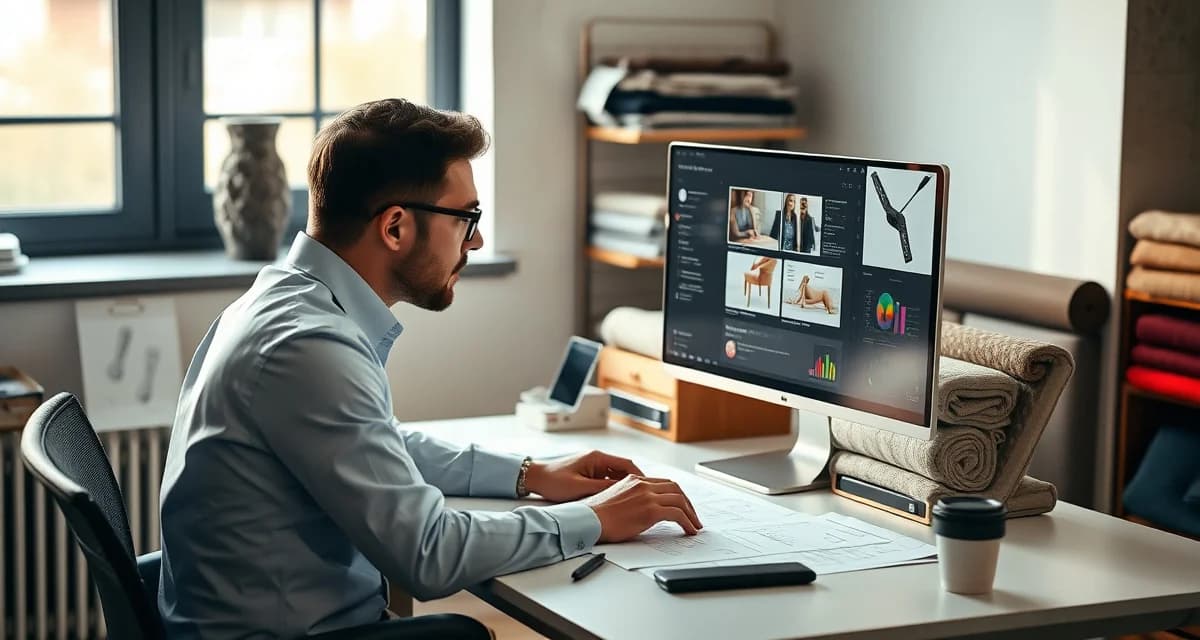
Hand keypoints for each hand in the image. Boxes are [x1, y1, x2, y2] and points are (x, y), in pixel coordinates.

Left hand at [523, 450, 641, 502]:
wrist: (535, 478)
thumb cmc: (553, 481)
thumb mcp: (580, 488)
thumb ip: (602, 489)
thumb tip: (624, 493)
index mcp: (597, 458)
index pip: (627, 464)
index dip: (640, 476)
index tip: (649, 488)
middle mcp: (597, 459)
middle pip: (624, 470)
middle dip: (635, 483)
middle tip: (645, 497)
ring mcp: (593, 466)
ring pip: (616, 476)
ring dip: (624, 487)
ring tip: (634, 501)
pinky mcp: (588, 473)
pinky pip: (607, 480)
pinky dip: (613, 489)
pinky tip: (617, 501)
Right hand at [582, 475, 703, 541]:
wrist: (587, 520)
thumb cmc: (596, 516)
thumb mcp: (615, 499)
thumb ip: (631, 499)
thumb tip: (642, 511)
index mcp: (634, 480)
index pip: (663, 483)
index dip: (677, 494)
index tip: (682, 505)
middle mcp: (642, 484)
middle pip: (675, 488)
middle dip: (687, 503)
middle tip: (692, 516)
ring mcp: (647, 496)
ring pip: (679, 500)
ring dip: (690, 513)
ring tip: (694, 525)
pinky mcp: (650, 510)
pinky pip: (677, 514)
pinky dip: (687, 522)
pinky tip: (689, 530)